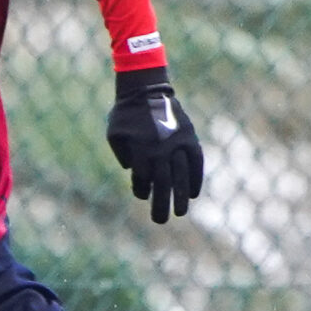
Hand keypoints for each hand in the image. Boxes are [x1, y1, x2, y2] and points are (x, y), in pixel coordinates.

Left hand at [105, 69, 202, 224]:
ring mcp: (177, 145)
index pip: (143, 180)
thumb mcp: (115, 135)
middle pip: (163, 184)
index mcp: (140, 152)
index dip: (141, 190)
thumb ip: (123, 155)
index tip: (143, 194)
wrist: (146, 89)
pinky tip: (192, 194)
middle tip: (161, 221)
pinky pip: (195, 163)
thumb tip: (134, 170)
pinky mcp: (189, 138)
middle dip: (162, 205)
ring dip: (180, 197)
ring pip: (180, 177)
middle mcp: (160, 151)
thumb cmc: (126, 114)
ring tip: (180, 213)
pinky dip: (194, 179)